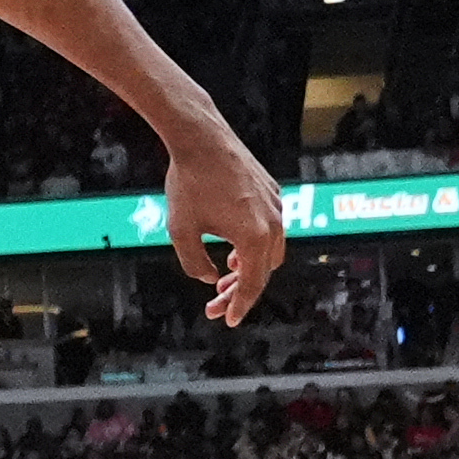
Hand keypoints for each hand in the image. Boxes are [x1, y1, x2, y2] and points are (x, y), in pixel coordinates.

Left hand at [159, 120, 287, 326]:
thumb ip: (195, 263)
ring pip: (271, 250)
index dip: (239, 306)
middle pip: (264, 271)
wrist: (200, 138)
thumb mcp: (181, 231)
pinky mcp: (273, 191)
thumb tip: (210, 279)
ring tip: (225, 279)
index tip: (227, 320)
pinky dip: (255, 245)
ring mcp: (277, 205)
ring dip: (250, 268)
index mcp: (254, 237)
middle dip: (241, 290)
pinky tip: (234, 249)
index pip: (252, 285)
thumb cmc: (188, 184)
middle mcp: (274, 222)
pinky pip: (271, 228)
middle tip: (215, 304)